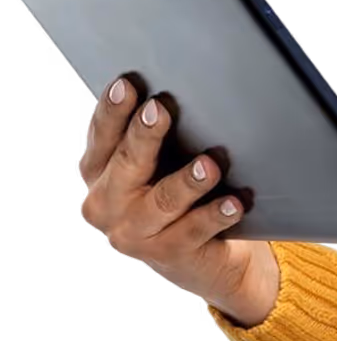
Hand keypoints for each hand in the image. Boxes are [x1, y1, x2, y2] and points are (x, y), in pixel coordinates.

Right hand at [79, 75, 276, 319]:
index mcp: (98, 171)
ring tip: (210, 164)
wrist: (200, 255)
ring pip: (162, 201)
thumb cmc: (174, 186)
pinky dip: (215, 215)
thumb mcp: (156, 160)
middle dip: (144, 137)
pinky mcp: (169, 255)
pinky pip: (193, 231)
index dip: (112, 111)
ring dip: (187, 181)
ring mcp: (134, 234)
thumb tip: (178, 84)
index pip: (102, 135)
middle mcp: (106, 204)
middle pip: (127, 164)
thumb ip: (153, 130)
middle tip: (159, 110)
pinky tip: (234, 203)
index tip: (127, 84)